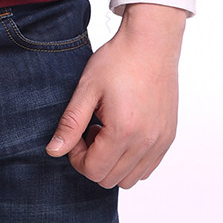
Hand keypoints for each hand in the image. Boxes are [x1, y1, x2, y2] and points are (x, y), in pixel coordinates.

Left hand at [45, 2, 185, 189]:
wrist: (151, 42)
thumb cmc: (118, 60)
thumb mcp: (87, 89)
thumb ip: (70, 124)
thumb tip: (53, 151)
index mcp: (123, 131)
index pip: (93, 171)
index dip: (77, 156)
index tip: (77, 132)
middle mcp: (146, 143)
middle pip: (110, 180)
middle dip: (93, 160)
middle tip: (90, 129)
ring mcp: (160, 142)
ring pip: (130, 179)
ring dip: (113, 162)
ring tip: (107, 129)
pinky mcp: (168, 137)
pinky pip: (147, 168)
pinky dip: (131, 159)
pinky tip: (124, 130)